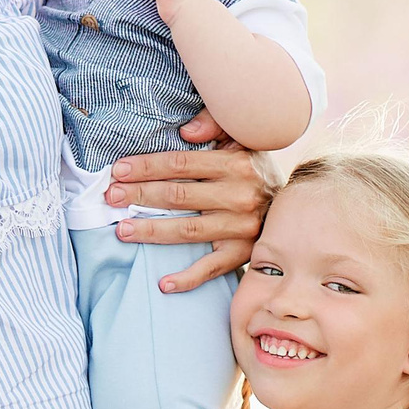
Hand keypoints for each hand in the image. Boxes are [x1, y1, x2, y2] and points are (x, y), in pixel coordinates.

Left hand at [105, 138, 276, 291]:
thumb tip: (185, 132)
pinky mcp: (242, 254)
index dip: (147, 167)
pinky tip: (163, 283)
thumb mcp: (242, 139)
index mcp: (236, 164)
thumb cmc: (256, 171)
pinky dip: (187, 279)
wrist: (297, 210)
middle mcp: (240, 196)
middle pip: (179, 196)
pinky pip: (211, 269)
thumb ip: (214, 124)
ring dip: (151, 231)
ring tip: (121, 229)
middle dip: (139, 195)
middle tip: (110, 196)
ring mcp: (241, 229)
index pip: (181, 164)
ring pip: (187, 231)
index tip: (118, 170)